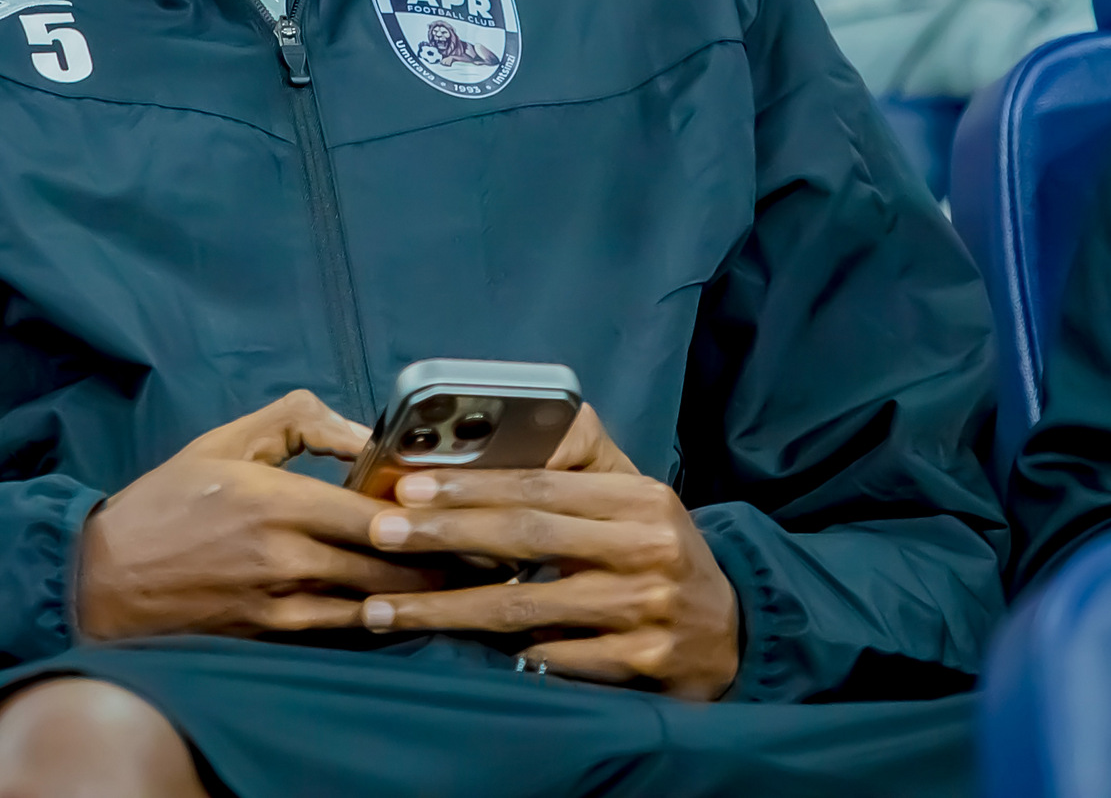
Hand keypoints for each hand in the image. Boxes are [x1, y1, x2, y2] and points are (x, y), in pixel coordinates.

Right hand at [75, 390, 441, 641]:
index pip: (375, 516)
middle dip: (438, 562)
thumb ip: (300, 421)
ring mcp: (277, 605)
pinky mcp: (267, 636)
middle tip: (481, 553)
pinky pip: (336, 633)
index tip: (461, 511)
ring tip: (457, 584)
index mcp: (277, 501)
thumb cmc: (168, 501)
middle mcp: (283, 557)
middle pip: (384, 568)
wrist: (102, 578)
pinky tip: (399, 610)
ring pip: (367, 607)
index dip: (426, 518)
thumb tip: (362, 432)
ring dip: (415, 598)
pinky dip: (371, 622)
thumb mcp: (228, 440)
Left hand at [351, 405, 741, 698]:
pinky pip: (552, 660)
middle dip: (445, 535)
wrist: (730, 636)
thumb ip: (575, 470)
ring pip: (526, 608)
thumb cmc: (659, 555)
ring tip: (384, 608)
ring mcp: (645, 612)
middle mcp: (647, 549)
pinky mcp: (639, 666)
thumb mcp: (635, 501)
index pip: (542, 484)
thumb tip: (490, 445)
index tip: (410, 488)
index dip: (472, 485)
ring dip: (447, 608)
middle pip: (528, 537)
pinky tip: (454, 650)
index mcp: (641, 499)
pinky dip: (505, 656)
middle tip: (379, 533)